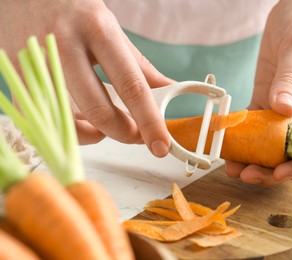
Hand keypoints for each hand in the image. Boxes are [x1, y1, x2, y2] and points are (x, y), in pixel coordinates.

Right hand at [0, 0, 171, 156]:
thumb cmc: (75, 12)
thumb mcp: (111, 29)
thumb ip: (140, 65)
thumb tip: (169, 90)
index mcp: (98, 30)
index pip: (131, 85)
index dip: (149, 121)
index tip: (161, 144)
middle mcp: (66, 45)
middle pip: (99, 109)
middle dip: (125, 133)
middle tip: (137, 137)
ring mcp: (37, 63)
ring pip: (68, 121)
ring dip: (96, 134)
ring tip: (107, 126)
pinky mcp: (18, 76)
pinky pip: (45, 119)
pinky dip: (70, 129)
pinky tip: (81, 120)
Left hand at [225, 0, 291, 184]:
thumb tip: (285, 109)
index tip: (280, 170)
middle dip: (273, 167)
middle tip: (248, 174)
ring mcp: (288, 108)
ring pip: (273, 144)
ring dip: (255, 159)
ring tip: (233, 168)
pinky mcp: (269, 101)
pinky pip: (256, 126)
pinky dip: (244, 140)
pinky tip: (229, 148)